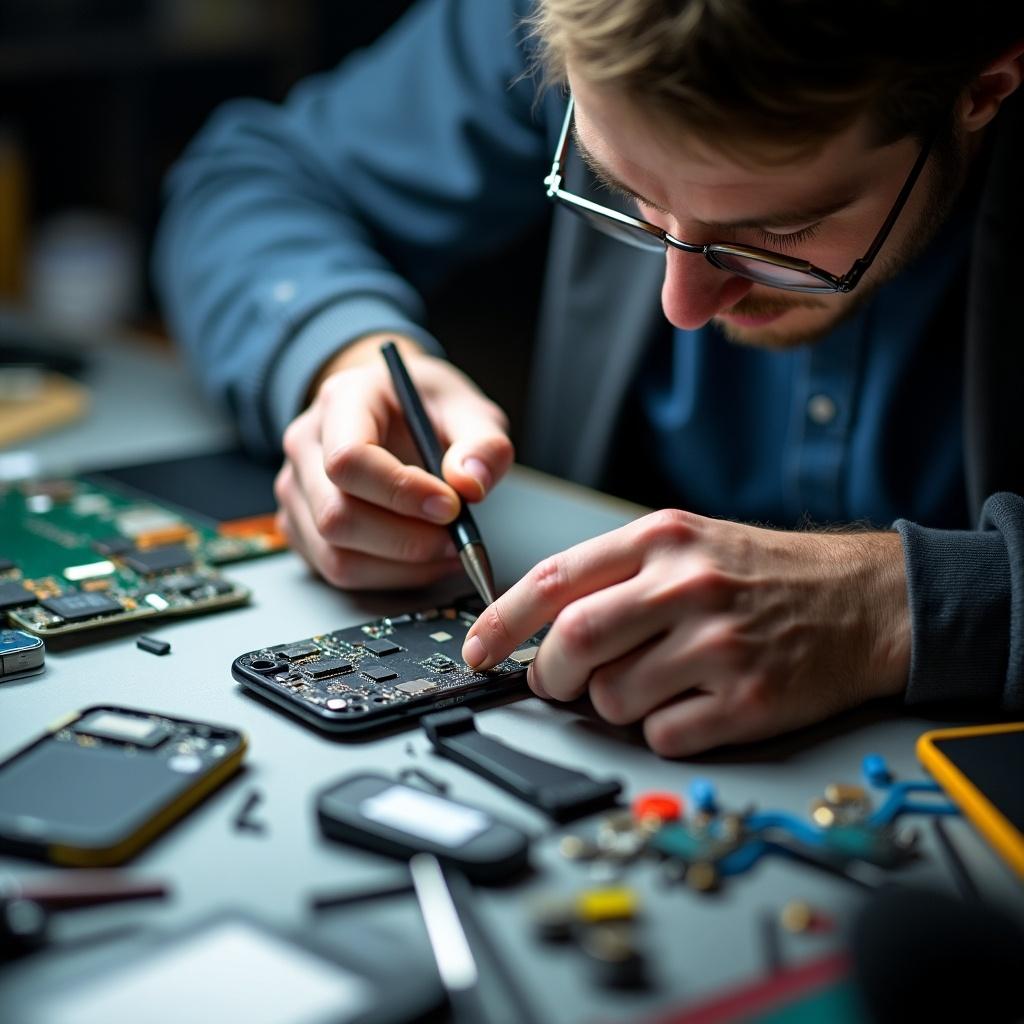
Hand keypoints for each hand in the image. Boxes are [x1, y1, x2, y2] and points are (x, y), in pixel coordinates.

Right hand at [275, 334, 513, 589]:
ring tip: (448, 550)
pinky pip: (338, 570)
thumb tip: (471, 484)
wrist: (392, 408)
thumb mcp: (467, 408)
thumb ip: (481, 442)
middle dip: (406, 540)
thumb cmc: (426, 407)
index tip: (450, 506)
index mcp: (342, 401)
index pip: (349, 459)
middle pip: (336, 516)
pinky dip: (390, 576)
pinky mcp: (301, 526)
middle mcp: (306, 445)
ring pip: (336, 555)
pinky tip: (426, 559)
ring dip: (401, 566)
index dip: (400, 492)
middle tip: (457, 538)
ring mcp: (297, 489)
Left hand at [461, 510, 909, 756]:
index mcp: (662, 539)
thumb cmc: (765, 574)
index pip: (554, 579)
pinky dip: (659, 731)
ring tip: (653, 682)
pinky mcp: (748, 700)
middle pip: (572, 642)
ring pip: (612, 698)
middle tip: (562, 680)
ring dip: (612, 704)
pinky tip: (690, 705)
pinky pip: (661, 735)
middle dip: (552, 673)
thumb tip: (540, 628)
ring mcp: (718, 644)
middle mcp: (687, 585)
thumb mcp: (689, 543)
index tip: (477, 652)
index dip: (502, 622)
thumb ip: (616, 575)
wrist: (864, 600)